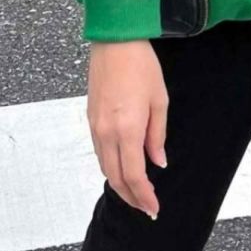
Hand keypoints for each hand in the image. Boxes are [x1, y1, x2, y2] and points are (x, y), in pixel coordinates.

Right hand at [87, 40, 167, 218]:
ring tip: (135, 194)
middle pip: (116, 177)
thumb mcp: (159, 102)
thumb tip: (158, 162)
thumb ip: (157, 136)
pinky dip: (111, 167)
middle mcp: (107, 132)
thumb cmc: (141, 66)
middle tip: (146, 208)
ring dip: (120, 185)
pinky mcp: (90, 119)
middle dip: (131, 197)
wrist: (115, 42)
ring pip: (105, 167)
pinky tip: (122, 169)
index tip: (153, 208)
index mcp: (127, 130)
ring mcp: (95, 126)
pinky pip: (99, 152)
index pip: (134, 176)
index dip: (144, 196)